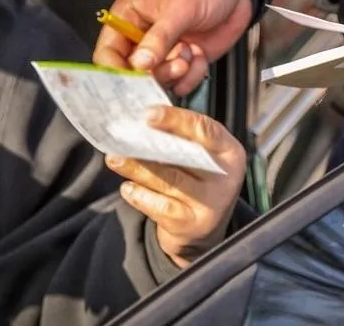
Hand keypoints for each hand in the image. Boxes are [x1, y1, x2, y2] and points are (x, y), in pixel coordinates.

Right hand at [93, 0, 252, 95]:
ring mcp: (164, 51)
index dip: (115, 70)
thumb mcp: (180, 7)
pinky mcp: (183, 61)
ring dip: (175, 73)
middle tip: (173, 64)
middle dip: (154, 73)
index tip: (133, 79)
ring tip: (189, 53)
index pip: (108, 52)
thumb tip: (140, 63)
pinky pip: (180, 83)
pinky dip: (192, 76)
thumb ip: (159, 37)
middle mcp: (143, 37)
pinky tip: (199, 56)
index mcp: (129, 16)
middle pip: (131, 73)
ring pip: (157, 81)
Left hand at [106, 106, 246, 268]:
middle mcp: (225, 177)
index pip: (205, 130)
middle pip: (185, 156)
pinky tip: (127, 187)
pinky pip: (161, 207)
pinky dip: (141, 196)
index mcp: (229, 151)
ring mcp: (211, 203)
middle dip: (151, 145)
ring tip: (115, 159)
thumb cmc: (196, 179)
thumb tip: (144, 121)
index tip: (148, 115)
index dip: (176, 120)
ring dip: (138, 168)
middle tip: (122, 137)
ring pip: (169, 180)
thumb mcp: (200, 156)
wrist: (202, 228)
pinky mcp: (193, 224)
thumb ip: (180, 139)